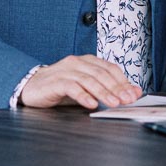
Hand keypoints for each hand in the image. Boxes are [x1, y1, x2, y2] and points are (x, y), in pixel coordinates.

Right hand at [19, 55, 142, 109]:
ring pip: (88, 79)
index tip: (134, 94)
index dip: (124, 81)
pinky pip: (71, 87)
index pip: (110, 69)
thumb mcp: (86, 89)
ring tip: (113, 103)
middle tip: (127, 100)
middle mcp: (77, 63)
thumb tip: (132, 93)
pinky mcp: (55, 82)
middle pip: (102, 74)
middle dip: (117, 88)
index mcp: (87, 61)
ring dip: (103, 92)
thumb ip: (107, 90)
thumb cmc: (61, 89)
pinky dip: (83, 95)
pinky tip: (91, 104)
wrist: (31, 87)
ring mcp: (65, 71)